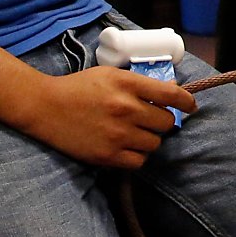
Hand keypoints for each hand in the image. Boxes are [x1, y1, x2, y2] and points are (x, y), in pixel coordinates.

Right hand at [19, 65, 196, 169]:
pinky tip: (125, 147)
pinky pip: (139, 161)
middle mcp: (126, 109)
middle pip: (167, 122)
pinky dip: (136, 156)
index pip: (172, 95)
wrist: (45, 107)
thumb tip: (170, 93)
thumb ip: (139, 84)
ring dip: (149, 139)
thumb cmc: (79, 88)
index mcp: (128, 84)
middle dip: (161, 121)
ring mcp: (118, 134)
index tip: (190, 107)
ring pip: (155, 143)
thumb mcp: (111, 75)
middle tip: (148, 120)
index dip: (186, 102)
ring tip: (133, 134)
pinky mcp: (107, 155)